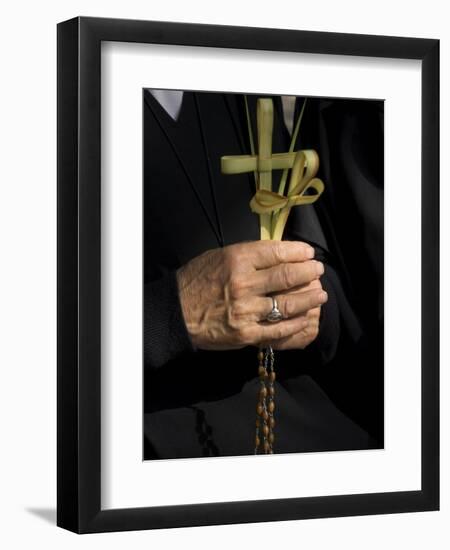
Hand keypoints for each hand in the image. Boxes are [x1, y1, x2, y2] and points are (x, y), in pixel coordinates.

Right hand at [176, 240, 327, 350]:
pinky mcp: (246, 334)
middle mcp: (244, 283)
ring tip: (320, 294)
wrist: (176, 313)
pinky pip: (279, 329)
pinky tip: (305, 317)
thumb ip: (248, 255)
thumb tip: (279, 253)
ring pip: (288, 303)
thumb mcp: (219, 256)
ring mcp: (246, 310)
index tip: (310, 253)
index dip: (299, 252)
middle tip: (318, 271)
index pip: (277, 252)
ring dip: (309, 298)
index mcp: (236, 259)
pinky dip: (296, 323)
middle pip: (287, 276)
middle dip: (309, 272)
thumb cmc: (196, 280)